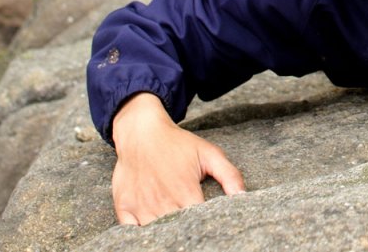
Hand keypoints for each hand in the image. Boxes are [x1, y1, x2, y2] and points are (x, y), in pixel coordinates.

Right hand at [111, 93, 244, 225]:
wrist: (141, 132)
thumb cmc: (177, 144)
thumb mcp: (208, 154)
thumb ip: (229, 175)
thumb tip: (243, 197)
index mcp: (185, 191)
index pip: (199, 223)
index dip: (206, 225)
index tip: (209, 223)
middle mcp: (163, 202)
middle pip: (178, 231)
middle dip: (187, 230)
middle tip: (193, 226)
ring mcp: (141, 206)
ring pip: (156, 232)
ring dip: (166, 232)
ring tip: (176, 228)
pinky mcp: (124, 206)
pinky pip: (131, 232)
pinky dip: (141, 234)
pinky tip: (152, 230)